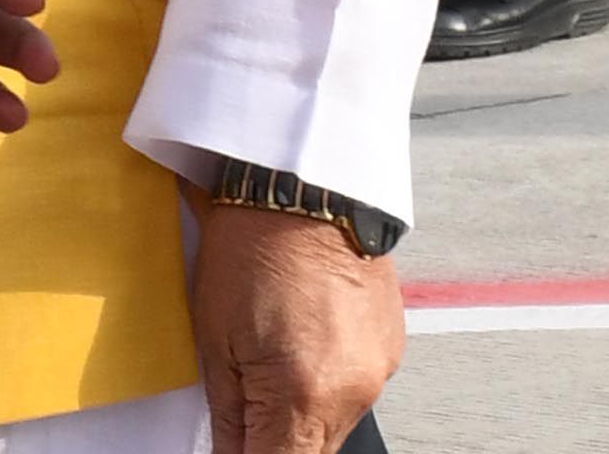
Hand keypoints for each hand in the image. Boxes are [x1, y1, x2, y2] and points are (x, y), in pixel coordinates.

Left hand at [194, 203, 404, 453]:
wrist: (304, 182)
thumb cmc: (253, 246)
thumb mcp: (216, 342)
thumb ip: (229, 419)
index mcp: (303, 396)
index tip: (234, 448)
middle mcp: (352, 391)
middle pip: (310, 452)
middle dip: (275, 440)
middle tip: (248, 394)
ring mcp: (379, 370)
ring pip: (335, 425)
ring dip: (304, 411)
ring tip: (276, 355)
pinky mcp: (392, 348)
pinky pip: (356, 389)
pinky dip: (329, 381)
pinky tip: (305, 340)